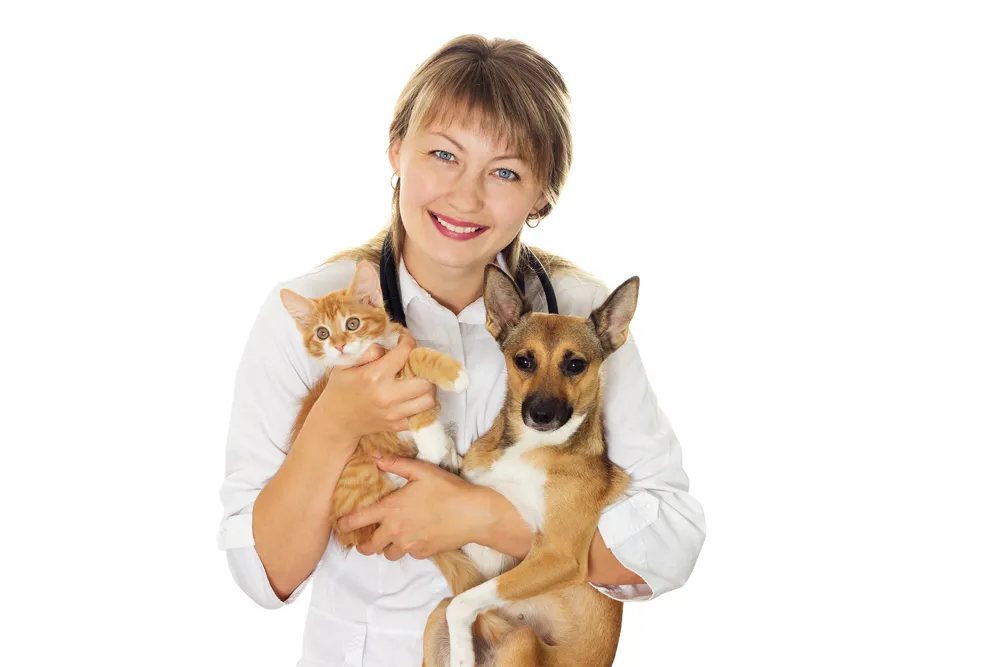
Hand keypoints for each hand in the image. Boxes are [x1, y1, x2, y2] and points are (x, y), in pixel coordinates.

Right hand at [302, 333, 436, 441]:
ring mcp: (394, 413)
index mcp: (374, 376)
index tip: (405, 341)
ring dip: (427, 388)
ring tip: (419, 380)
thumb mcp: (345, 364)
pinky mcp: (397, 425)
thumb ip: (367, 351)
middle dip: (424, 368)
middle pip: (424, 380)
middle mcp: (387, 395)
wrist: (336, 421)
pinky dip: (421, 405)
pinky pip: (421, 415)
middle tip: (417, 363)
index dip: (408, 342)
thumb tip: (387, 346)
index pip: (404, 353)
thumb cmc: (341, 388)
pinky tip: (413, 397)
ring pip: (428, 400)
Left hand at [336, 454, 493, 560]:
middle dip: (365, 543)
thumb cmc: (448, 489)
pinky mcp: (423, 553)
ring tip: (394, 536)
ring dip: (387, 547)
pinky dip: (408, 547)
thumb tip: (374, 457)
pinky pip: (408, 554)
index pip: (357, 521)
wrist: (473, 514)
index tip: (339, 526)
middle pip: (369, 547)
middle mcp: (396, 530)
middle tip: (367, 538)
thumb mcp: (422, 471)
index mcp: (391, 509)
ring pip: (388, 554)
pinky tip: (417, 535)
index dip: (344, 525)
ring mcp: (409, 544)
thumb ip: (395, 464)